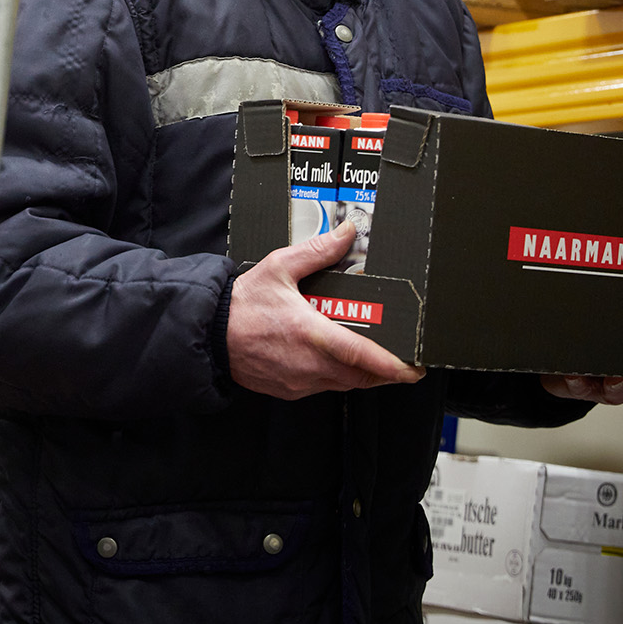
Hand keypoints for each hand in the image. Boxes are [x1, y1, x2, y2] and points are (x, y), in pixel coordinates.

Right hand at [227, 224, 424, 399]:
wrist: (208, 333)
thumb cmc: (242, 304)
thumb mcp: (279, 267)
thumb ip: (317, 252)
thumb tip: (347, 233)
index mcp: (311, 334)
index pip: (363, 356)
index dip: (393, 365)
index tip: (414, 368)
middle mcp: (309, 364)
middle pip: (362, 377)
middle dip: (386, 371)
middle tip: (402, 361)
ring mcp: (300, 381)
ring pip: (344, 385)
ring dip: (362, 374)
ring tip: (374, 358)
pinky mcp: (290, 390)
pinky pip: (324, 387)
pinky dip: (337, 377)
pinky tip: (335, 360)